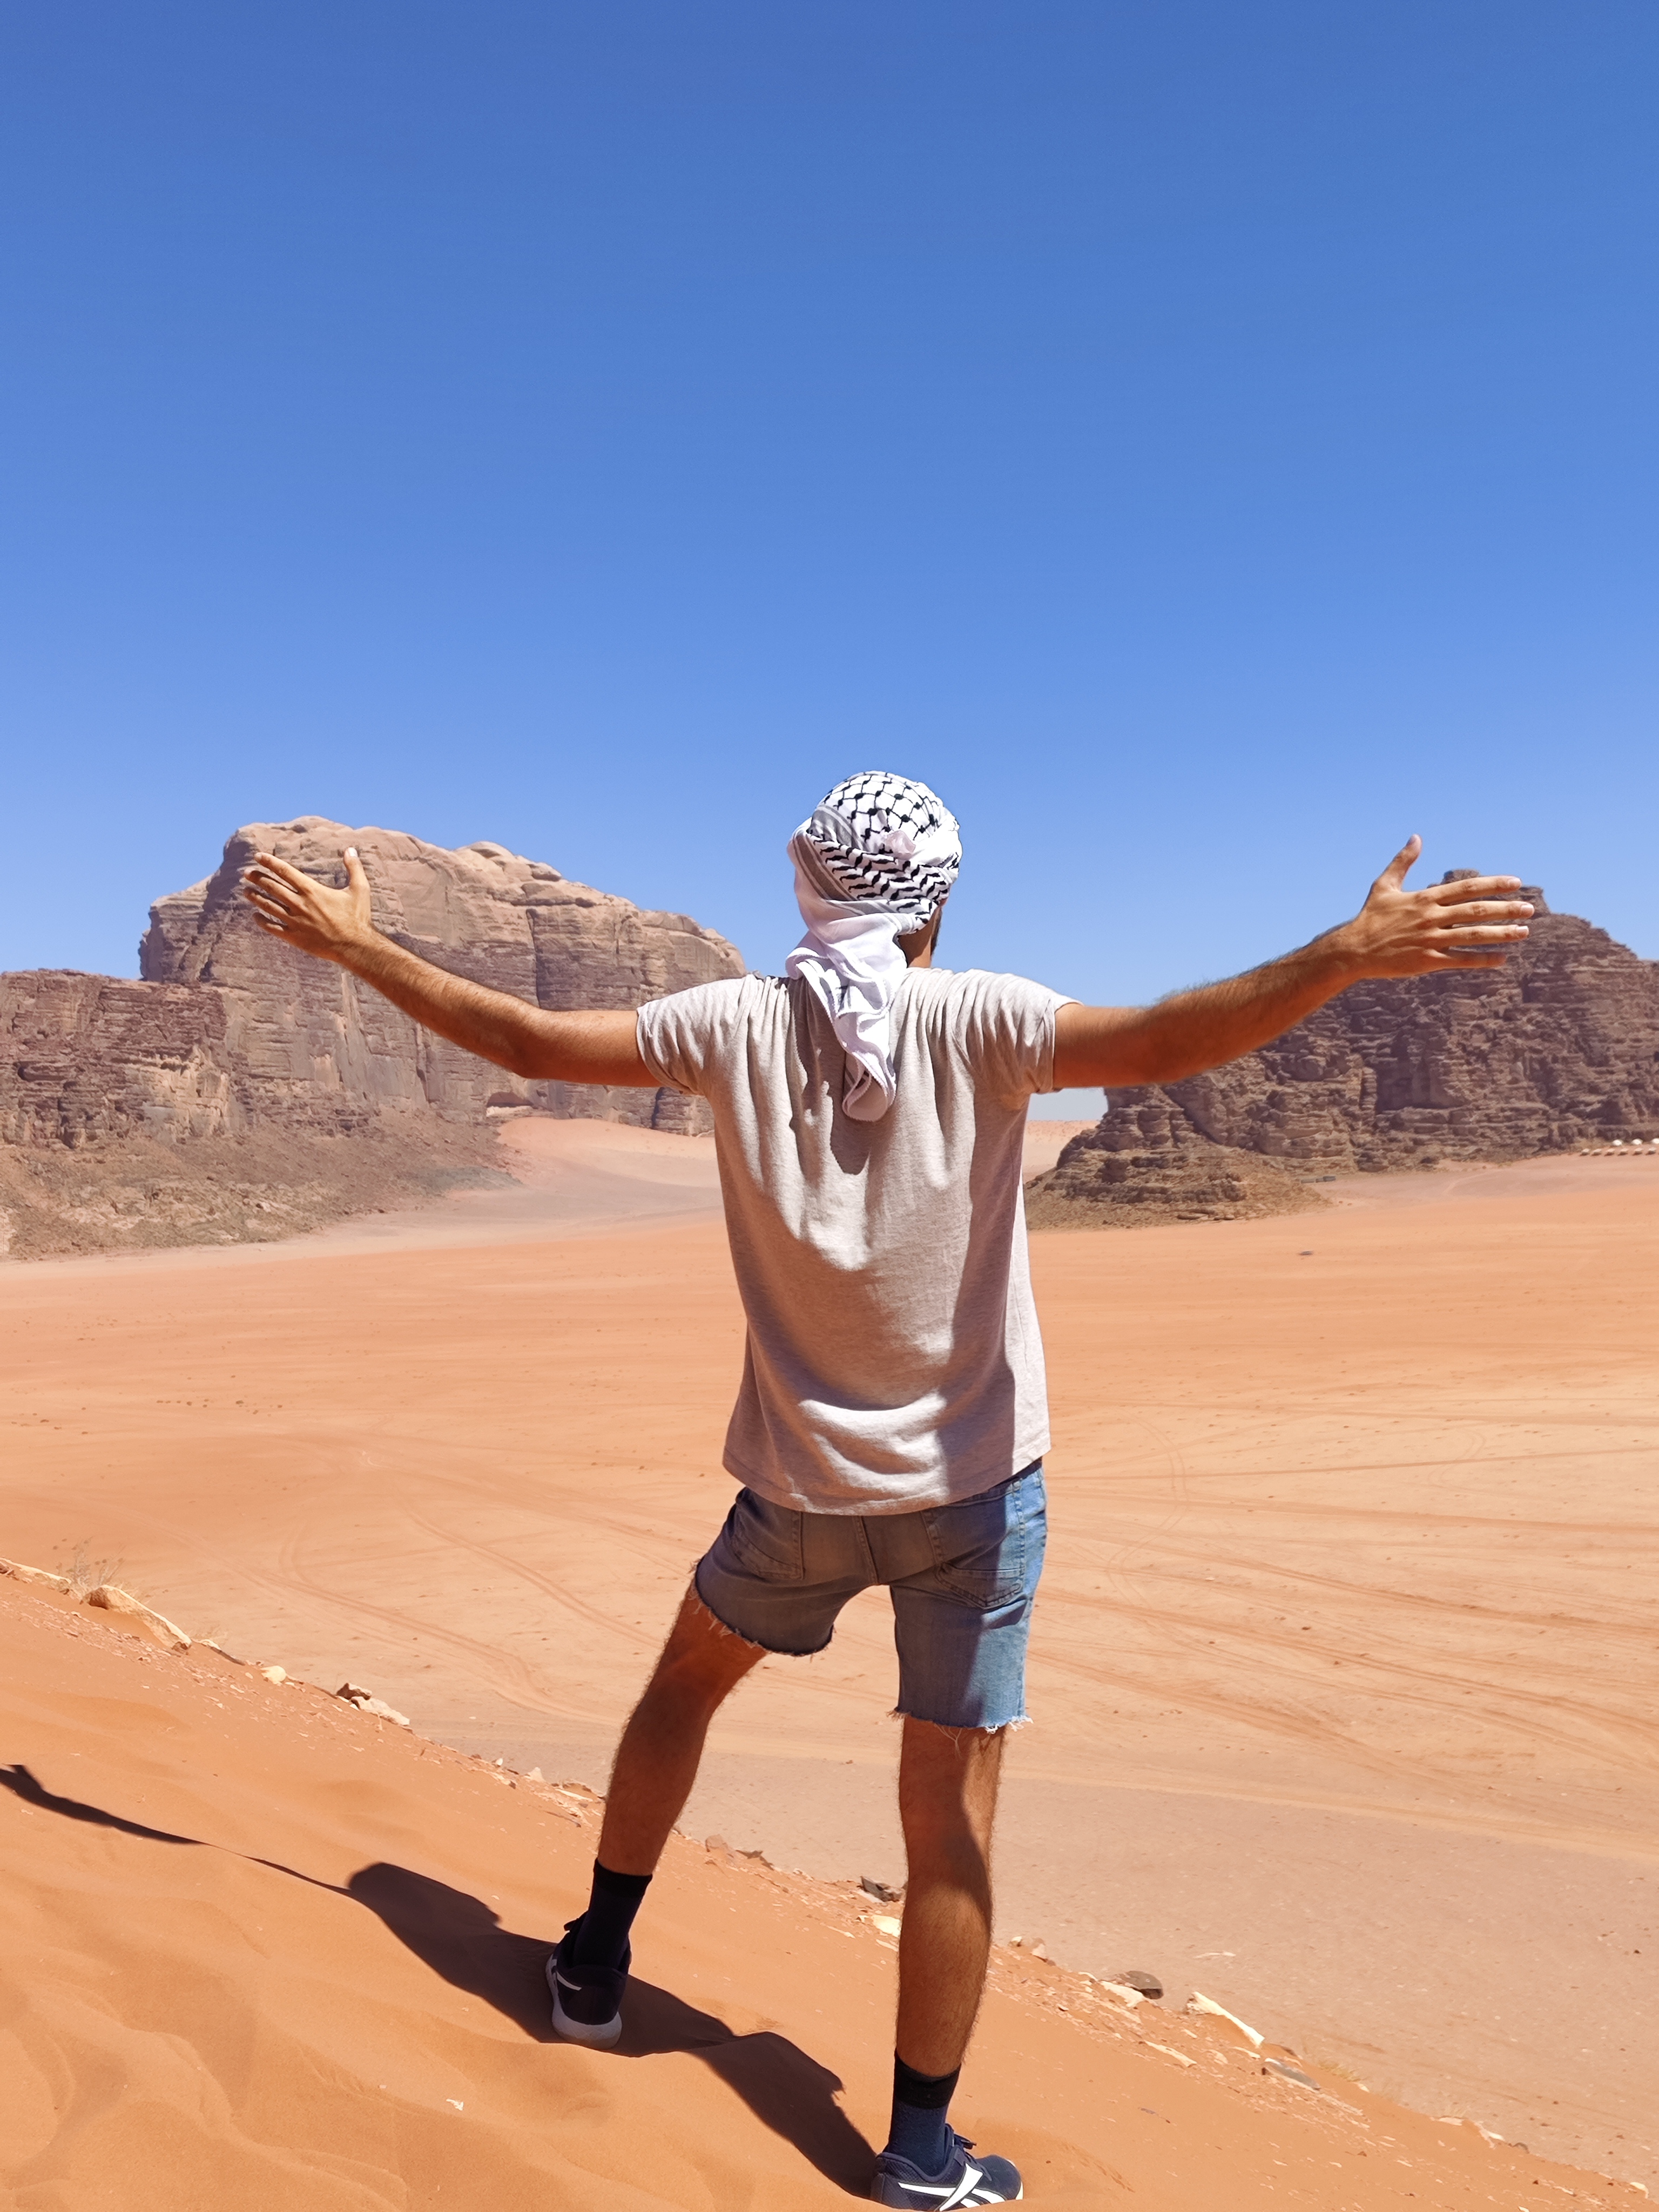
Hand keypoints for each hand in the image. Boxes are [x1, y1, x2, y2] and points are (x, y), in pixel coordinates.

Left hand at [241, 847, 375, 963]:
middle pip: (272, 887)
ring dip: (255, 897)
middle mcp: (300, 904)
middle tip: (247, 873)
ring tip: (246, 891)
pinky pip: (272, 927)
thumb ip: (354, 867)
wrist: (355, 947)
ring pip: (268, 906)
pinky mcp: (294, 937)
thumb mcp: (360, 889)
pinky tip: (255, 916)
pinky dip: (261, 921)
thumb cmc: (358, 917)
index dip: (269, 862)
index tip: (258, 856)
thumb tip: (351, 849)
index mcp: (312, 890)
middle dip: (257, 878)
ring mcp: (295, 921)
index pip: (285, 871)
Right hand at [1334, 837, 1532, 978]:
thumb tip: (1416, 837)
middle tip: (1529, 909)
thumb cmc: (1370, 917)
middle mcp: (1431, 917)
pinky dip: (1482, 960)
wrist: (1352, 950)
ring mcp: (1429, 940)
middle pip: (1476, 911)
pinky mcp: (1426, 962)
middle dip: (1506, 909)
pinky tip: (1501, 959)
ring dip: (1501, 933)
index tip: (1516, 883)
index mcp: (1424, 898)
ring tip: (1524, 932)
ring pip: (1473, 935)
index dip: (1493, 884)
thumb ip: (1403, 862)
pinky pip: (1460, 961)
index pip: (1466, 888)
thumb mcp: (1384, 885)